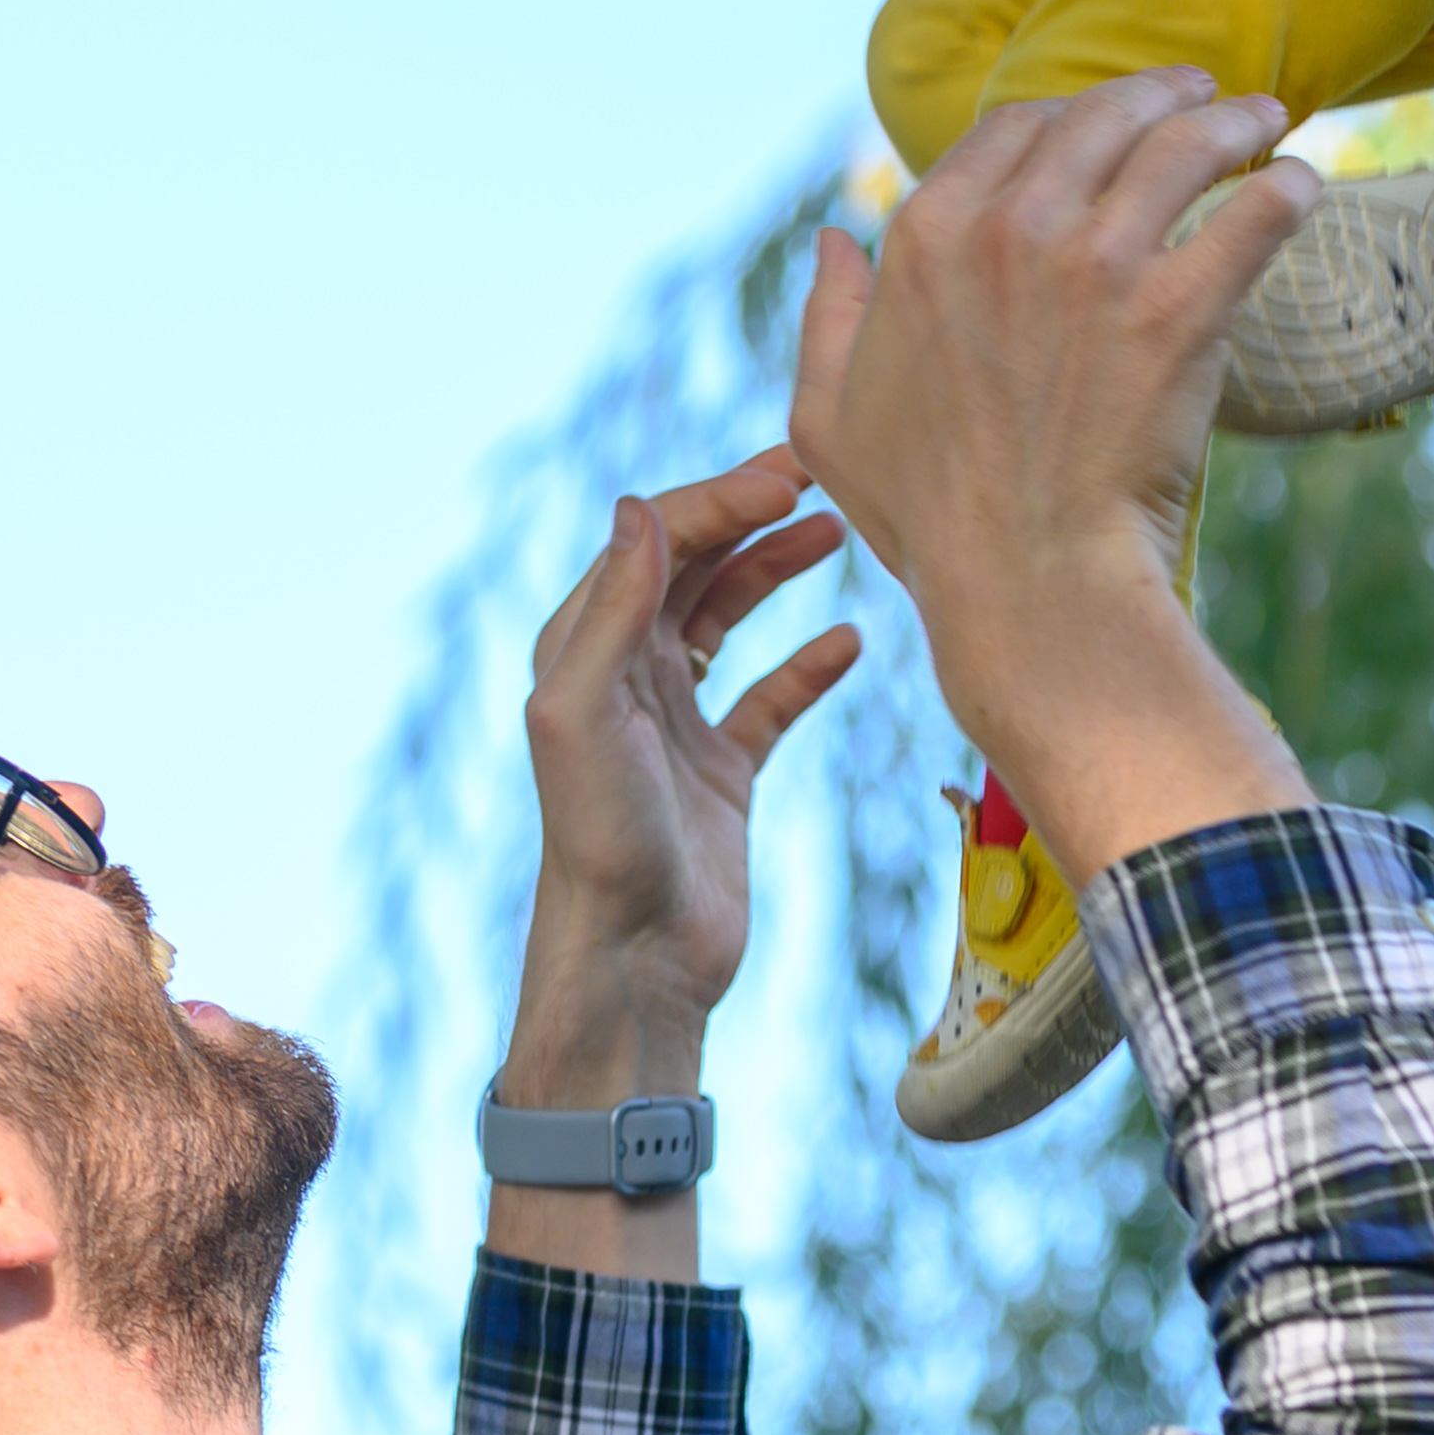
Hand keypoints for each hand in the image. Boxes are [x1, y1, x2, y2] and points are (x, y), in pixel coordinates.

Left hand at [504, 453, 858, 1088]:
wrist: (633, 957)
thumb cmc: (599, 839)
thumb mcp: (586, 712)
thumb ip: (613, 609)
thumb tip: (641, 507)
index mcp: (585, 647)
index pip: (655, 540)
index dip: (719, 501)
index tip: (787, 482)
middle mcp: (626, 673)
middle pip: (694, 563)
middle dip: (751, 514)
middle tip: (822, 477)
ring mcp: (676, 719)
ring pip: (730, 615)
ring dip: (777, 568)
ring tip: (839, 531)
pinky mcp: (721, 769)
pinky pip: (771, 697)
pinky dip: (808, 665)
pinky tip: (849, 642)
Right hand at [788, 74, 1317, 885]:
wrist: (1028, 581)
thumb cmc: (930, 517)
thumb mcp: (831, 418)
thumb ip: (828, 318)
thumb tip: (832, 240)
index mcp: (927, 237)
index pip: (1011, 125)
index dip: (1066, 110)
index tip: (1106, 117)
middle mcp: (1010, 229)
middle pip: (1102, 116)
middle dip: (1159, 92)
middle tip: (1201, 95)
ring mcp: (1097, 263)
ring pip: (1182, 146)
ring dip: (1231, 121)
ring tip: (1263, 119)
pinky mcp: (1178, 310)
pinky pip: (1251, 216)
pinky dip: (1283, 188)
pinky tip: (1301, 183)